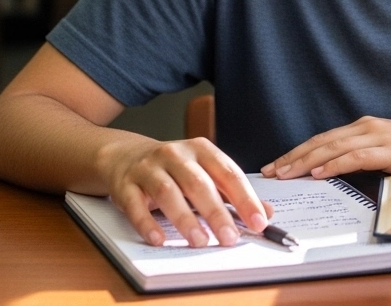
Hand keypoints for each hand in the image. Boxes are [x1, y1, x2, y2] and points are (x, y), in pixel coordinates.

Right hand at [97, 137, 274, 248]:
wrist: (124, 155)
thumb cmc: (173, 168)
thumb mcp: (205, 172)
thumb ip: (233, 193)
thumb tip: (266, 213)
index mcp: (201, 150)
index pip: (228, 173)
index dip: (245, 199)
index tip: (259, 222)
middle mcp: (175, 155)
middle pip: (199, 184)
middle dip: (217, 213)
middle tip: (230, 238)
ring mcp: (148, 168)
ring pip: (168, 193)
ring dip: (185, 219)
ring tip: (200, 241)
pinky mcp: (125, 185)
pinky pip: (135, 205)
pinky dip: (147, 223)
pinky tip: (158, 239)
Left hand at [260, 117, 390, 179]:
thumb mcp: (390, 155)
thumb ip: (366, 159)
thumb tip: (338, 173)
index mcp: (367, 127)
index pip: (324, 139)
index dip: (299, 151)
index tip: (278, 165)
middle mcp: (370, 127)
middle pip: (323, 141)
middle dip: (294, 157)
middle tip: (271, 171)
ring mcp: (381, 136)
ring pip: (334, 147)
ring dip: (307, 161)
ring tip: (286, 173)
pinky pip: (358, 157)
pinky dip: (336, 163)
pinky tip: (320, 172)